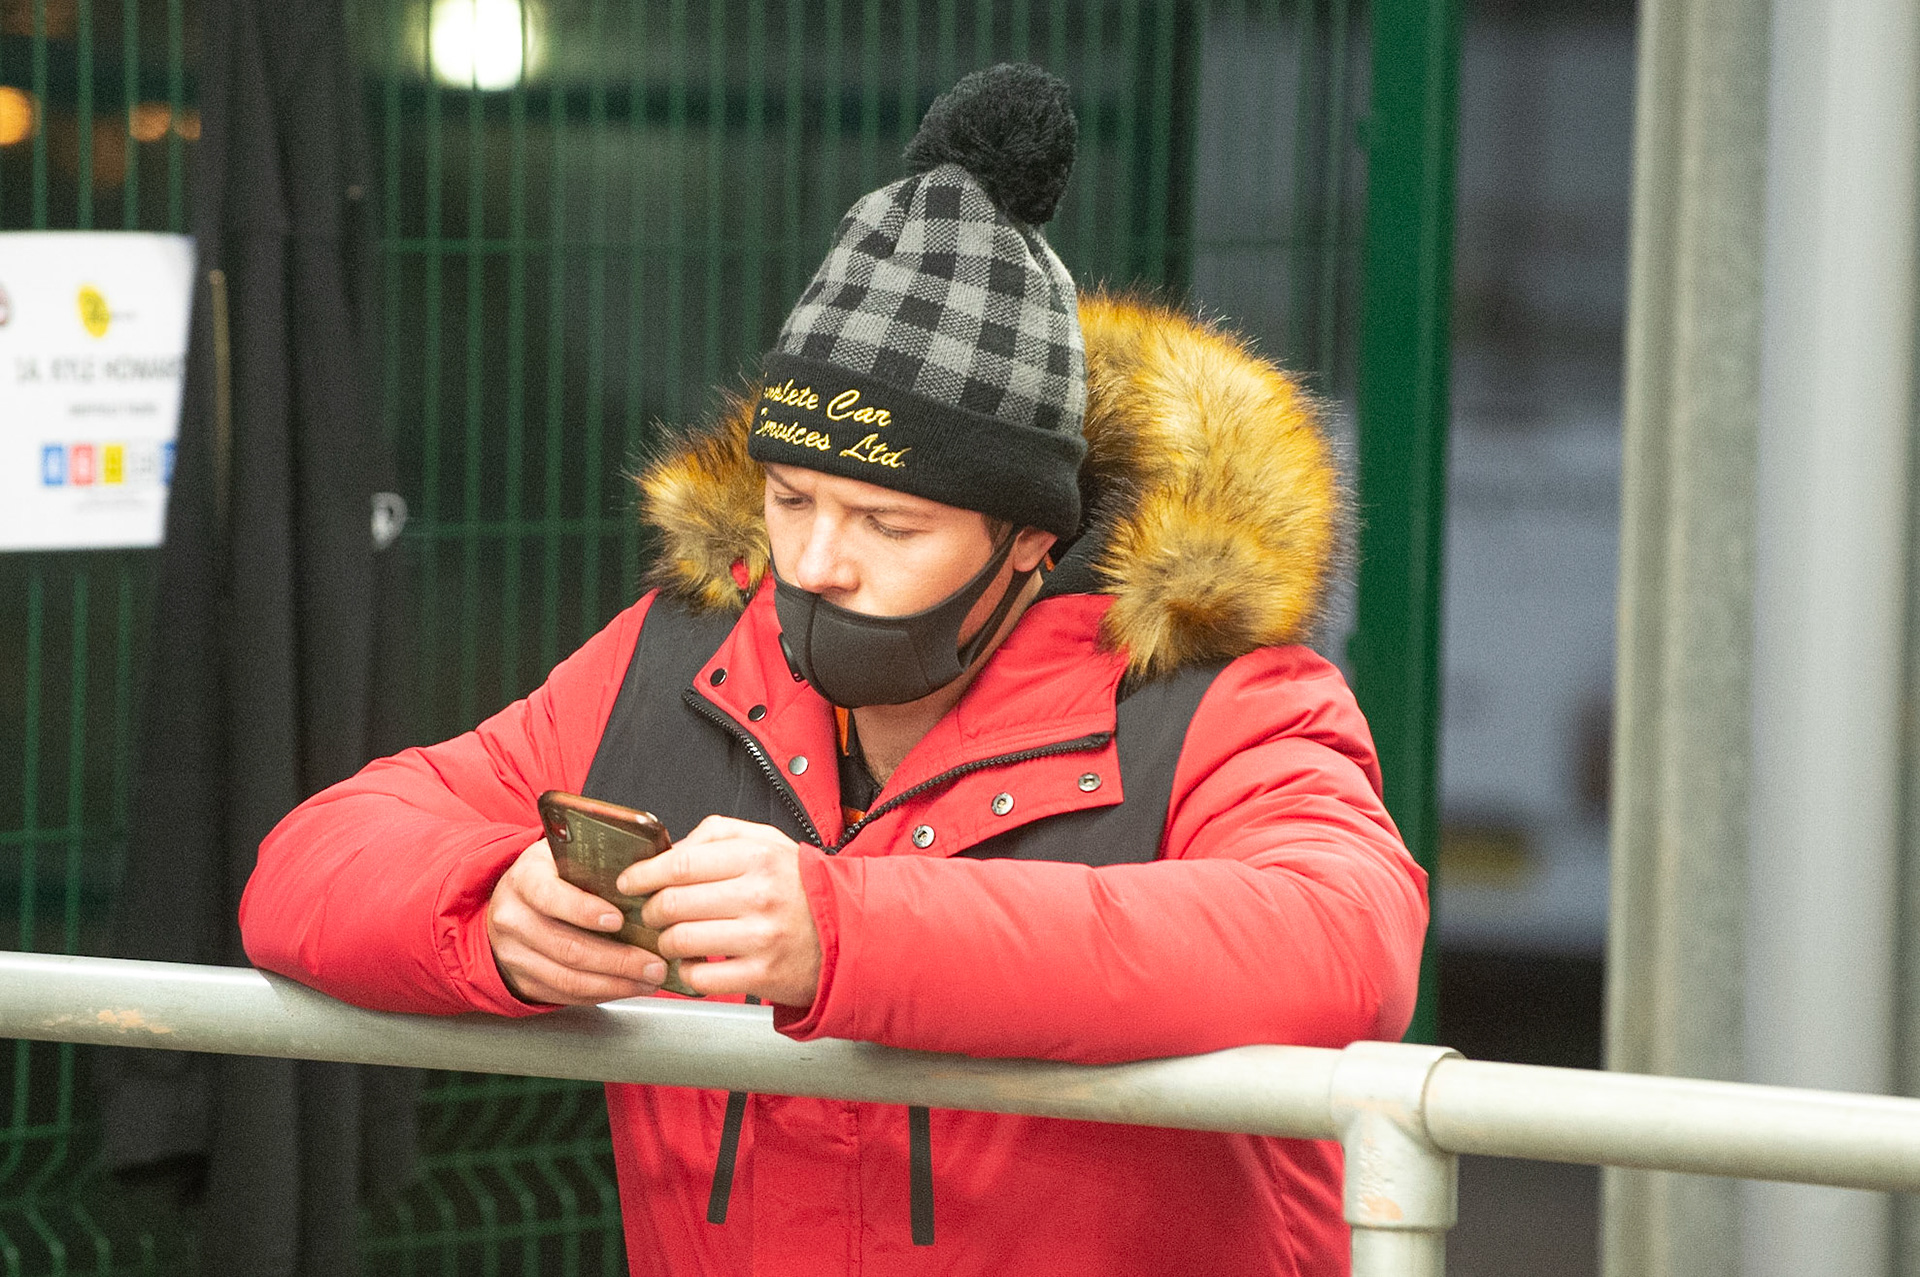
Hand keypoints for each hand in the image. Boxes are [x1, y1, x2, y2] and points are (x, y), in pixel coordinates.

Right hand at [486, 838, 667, 1004]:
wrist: (514, 902)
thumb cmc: (553, 875)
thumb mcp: (566, 854)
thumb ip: (599, 857)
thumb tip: (647, 858)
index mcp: (525, 879)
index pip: (550, 896)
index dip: (584, 910)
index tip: (618, 919)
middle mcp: (514, 918)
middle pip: (567, 946)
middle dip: (618, 959)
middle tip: (653, 962)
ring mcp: (515, 953)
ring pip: (568, 978)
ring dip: (615, 983)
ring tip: (648, 979)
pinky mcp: (523, 980)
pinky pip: (565, 995)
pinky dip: (601, 994)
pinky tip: (627, 987)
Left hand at [620, 816, 822, 1007]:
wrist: (850, 933)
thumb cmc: (800, 887)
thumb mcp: (768, 842)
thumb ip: (717, 834)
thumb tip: (667, 850)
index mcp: (757, 856)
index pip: (680, 864)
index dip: (643, 874)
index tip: (629, 882)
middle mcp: (758, 894)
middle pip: (672, 903)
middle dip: (650, 911)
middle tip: (651, 913)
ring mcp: (760, 937)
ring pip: (680, 940)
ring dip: (665, 941)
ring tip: (673, 938)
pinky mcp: (761, 975)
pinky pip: (699, 976)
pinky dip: (687, 971)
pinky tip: (695, 961)